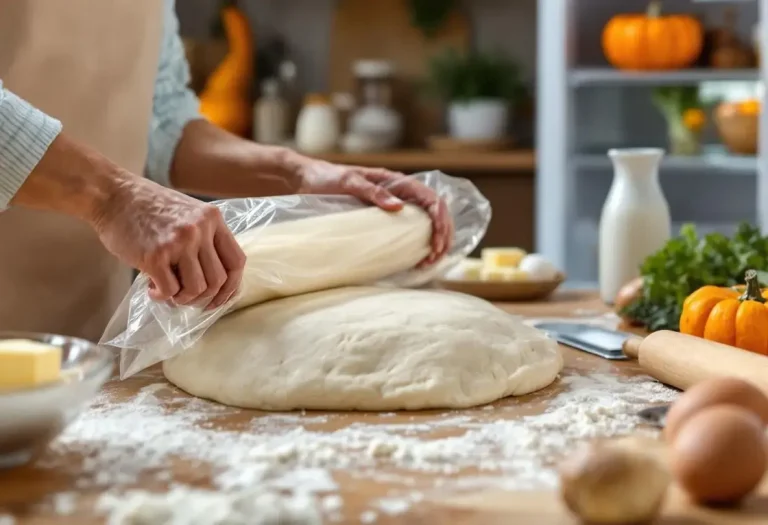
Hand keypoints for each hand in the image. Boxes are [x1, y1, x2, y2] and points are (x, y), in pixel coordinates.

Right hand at [93, 177, 245, 308]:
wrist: (111, 194)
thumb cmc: (146, 207)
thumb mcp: (188, 213)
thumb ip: (205, 238)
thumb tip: (214, 280)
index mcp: (213, 219)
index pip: (236, 262)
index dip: (231, 287)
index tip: (219, 299)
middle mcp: (200, 229)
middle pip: (218, 280)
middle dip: (204, 297)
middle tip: (187, 298)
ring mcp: (179, 242)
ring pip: (197, 288)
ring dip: (184, 298)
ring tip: (169, 292)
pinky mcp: (155, 256)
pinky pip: (170, 291)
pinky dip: (162, 297)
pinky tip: (152, 289)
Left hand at [298, 160, 452, 265]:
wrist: (306, 180)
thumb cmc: (326, 177)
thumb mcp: (348, 181)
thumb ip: (372, 191)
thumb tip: (398, 207)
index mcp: (396, 181)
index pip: (431, 199)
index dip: (440, 220)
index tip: (437, 241)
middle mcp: (400, 193)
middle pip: (435, 213)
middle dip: (442, 235)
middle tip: (436, 257)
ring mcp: (394, 206)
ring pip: (426, 223)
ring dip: (434, 242)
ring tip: (429, 262)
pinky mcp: (384, 218)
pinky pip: (409, 230)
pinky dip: (418, 245)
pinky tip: (417, 259)